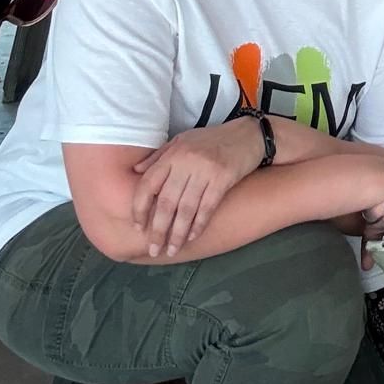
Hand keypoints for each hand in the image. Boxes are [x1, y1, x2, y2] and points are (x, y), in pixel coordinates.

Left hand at [131, 119, 266, 256]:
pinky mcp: (223, 178)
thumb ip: (159, 157)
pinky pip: (207, 207)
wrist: (248, 134)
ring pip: (186, 209)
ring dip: (178, 233)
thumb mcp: (182, 141)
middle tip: (154, 250)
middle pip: (167, 202)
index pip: (148, 184)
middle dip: (158, 230)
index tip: (139, 228)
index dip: (140, 208)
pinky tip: (193, 237)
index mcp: (173, 153)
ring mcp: (205, 170)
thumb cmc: (211, 140)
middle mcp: (186, 161)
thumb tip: (135, 173)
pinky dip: (199, 224)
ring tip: (172, 250)